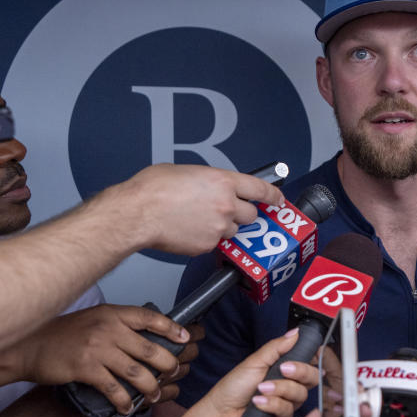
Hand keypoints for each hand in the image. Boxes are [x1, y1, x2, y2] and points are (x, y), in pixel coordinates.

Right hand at [12, 304, 195, 413]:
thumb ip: (120, 325)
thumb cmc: (64, 334)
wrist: (30, 346)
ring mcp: (97, 348)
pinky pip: (114, 388)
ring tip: (155, 395)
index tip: (188, 338)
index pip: (150, 317)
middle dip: (169, 364)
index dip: (172, 328)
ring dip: (151, 387)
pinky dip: (124, 401)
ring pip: (136, 371)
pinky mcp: (85, 368)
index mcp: (112, 314)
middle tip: (175, 373)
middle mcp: (108, 328)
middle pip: (150, 348)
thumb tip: (150, 337)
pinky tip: (127, 408)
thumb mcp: (95, 319)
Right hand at [117, 164, 284, 254]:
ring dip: (224, 228)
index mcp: (223, 182)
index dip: (273, 195)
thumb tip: (212, 187)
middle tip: (227, 211)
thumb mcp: (187, 172)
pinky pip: (215, 243)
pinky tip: (189, 230)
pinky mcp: (208, 245)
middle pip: (251, 215)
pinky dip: (207, 239)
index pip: (260, 189)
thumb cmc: (154, 189)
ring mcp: (219, 227)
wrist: (138, 213)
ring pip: (234, 231)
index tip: (278, 199)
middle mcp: (226, 205)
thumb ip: (209, 181)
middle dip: (243, 214)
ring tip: (200, 221)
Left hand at [203, 329, 319, 416]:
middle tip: (283, 369)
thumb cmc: (232, 389)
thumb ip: (277, 347)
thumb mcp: (255, 361)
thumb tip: (295, 333)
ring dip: (280, 389)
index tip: (305, 354)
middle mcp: (288, 386)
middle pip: (312, 378)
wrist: (219, 414)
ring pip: (300, 394)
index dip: (310, 359)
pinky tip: (258, 402)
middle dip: (300, 371)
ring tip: (261, 388)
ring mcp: (286, 404)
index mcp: (283, 370)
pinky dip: (273, 404)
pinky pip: (288, 411)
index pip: (308, 362)